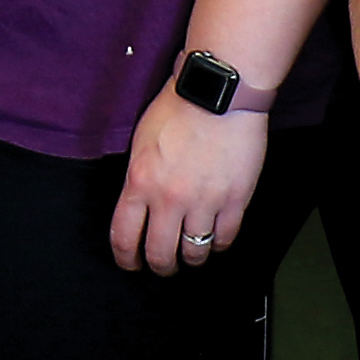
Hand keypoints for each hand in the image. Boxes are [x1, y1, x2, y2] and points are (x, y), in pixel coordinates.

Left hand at [111, 86, 270, 275]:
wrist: (218, 93)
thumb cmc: (178, 108)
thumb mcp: (141, 142)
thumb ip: (139, 178)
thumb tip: (139, 205)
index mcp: (139, 183)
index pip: (124, 237)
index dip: (126, 259)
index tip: (131, 264)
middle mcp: (169, 199)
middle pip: (160, 255)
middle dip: (160, 266)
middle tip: (163, 265)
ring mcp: (204, 202)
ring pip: (195, 253)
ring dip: (191, 258)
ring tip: (191, 253)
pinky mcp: (235, 200)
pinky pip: (225, 238)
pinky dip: (219, 244)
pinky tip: (215, 238)